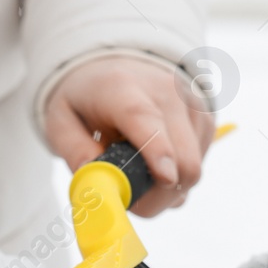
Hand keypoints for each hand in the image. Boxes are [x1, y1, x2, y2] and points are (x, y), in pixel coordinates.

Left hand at [43, 54, 215, 216]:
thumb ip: (74, 152)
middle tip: (129, 202)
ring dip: (165, 191)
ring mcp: (191, 106)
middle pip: (181, 156)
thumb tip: (99, 186)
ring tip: (137, 177)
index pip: (145, 118)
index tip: (165, 179)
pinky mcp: (206, 120)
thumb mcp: (61, 120)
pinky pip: (196, 166)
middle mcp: (165, 92)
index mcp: (121, 88)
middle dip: (157, 195)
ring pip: (192, 169)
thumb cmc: (87, 99)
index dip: (157, 150)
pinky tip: (154, 164)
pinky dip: (176, 178)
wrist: (119, 66)